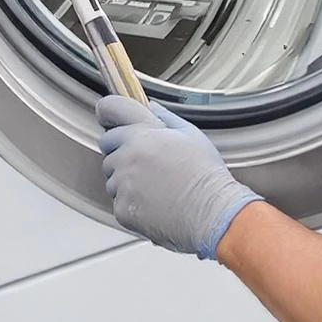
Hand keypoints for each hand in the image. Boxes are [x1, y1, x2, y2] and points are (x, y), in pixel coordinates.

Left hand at [96, 96, 258, 259]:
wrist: (213, 213)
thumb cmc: (206, 175)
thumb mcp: (191, 135)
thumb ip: (166, 117)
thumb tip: (151, 107)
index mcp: (142, 134)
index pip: (108, 110)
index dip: (109, 115)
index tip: (109, 119)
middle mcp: (128, 155)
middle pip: (107, 147)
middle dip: (121, 151)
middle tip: (148, 163)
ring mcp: (123, 183)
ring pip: (112, 177)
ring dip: (126, 180)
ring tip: (157, 187)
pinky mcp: (123, 208)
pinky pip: (118, 201)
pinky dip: (132, 204)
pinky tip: (155, 204)